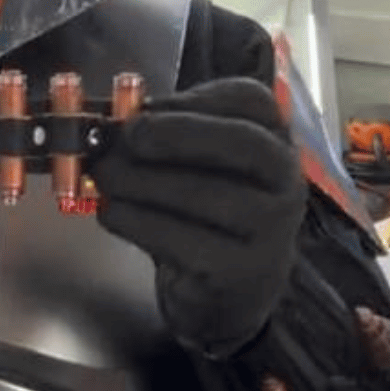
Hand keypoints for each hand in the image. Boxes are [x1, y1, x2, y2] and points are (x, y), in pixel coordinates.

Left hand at [90, 77, 305, 358]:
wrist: (229, 292)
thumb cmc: (206, 213)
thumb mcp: (199, 166)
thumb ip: (168, 137)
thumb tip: (114, 122)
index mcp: (275, 141)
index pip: (251, 101)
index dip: (193, 98)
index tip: (146, 106)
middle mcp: (285, 181)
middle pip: (242, 142)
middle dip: (176, 132)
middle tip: (127, 135)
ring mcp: (271, 229)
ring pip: (206, 193)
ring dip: (141, 179)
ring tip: (104, 174)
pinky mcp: (240, 272)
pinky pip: (182, 239)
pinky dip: (136, 220)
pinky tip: (111, 211)